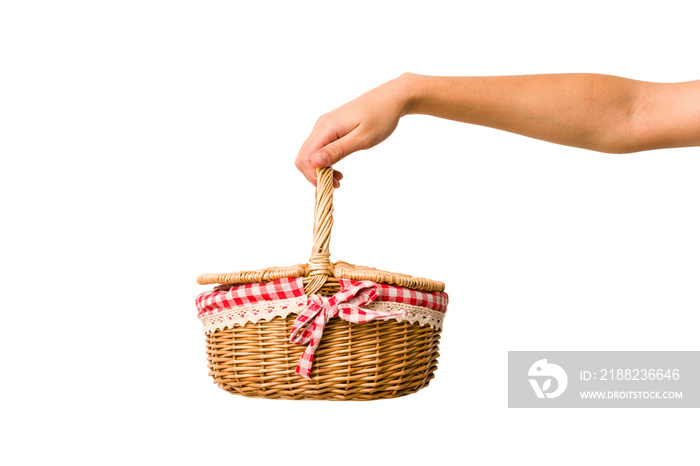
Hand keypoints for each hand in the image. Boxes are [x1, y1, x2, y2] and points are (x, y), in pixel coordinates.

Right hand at [295, 74, 411, 186]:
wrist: (391, 98)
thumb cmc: (381, 118)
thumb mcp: (362, 138)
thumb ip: (338, 150)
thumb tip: (314, 161)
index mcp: (326, 128)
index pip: (305, 158)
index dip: (313, 176)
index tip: (331, 185)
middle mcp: (321, 126)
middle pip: (303, 157)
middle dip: (315, 175)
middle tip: (335, 184)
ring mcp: (325, 126)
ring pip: (311, 154)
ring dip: (320, 170)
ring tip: (339, 179)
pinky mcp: (331, 127)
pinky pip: (320, 147)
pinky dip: (325, 161)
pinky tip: (338, 169)